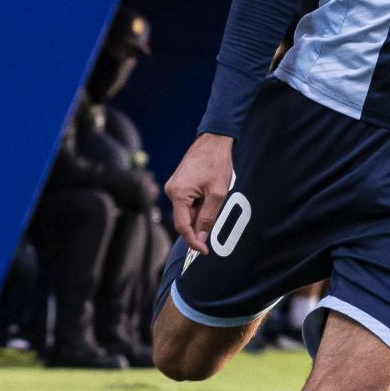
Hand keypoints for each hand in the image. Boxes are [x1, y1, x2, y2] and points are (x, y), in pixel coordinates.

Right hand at [165, 133, 233, 253]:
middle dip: (201, 222)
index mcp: (178, 194)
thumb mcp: (217, 194)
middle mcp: (171, 191)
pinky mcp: (180, 185)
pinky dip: (200, 204)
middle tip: (218, 211)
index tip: (204, 250)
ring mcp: (174, 188)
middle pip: (185, 219)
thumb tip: (201, 237)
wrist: (213, 140)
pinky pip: (188, 202)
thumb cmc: (216, 163)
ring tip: (215, 195)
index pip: (182, 226)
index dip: (193, 241)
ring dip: (202, 211)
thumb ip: (208, 217)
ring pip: (188, 211)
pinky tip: (210, 192)